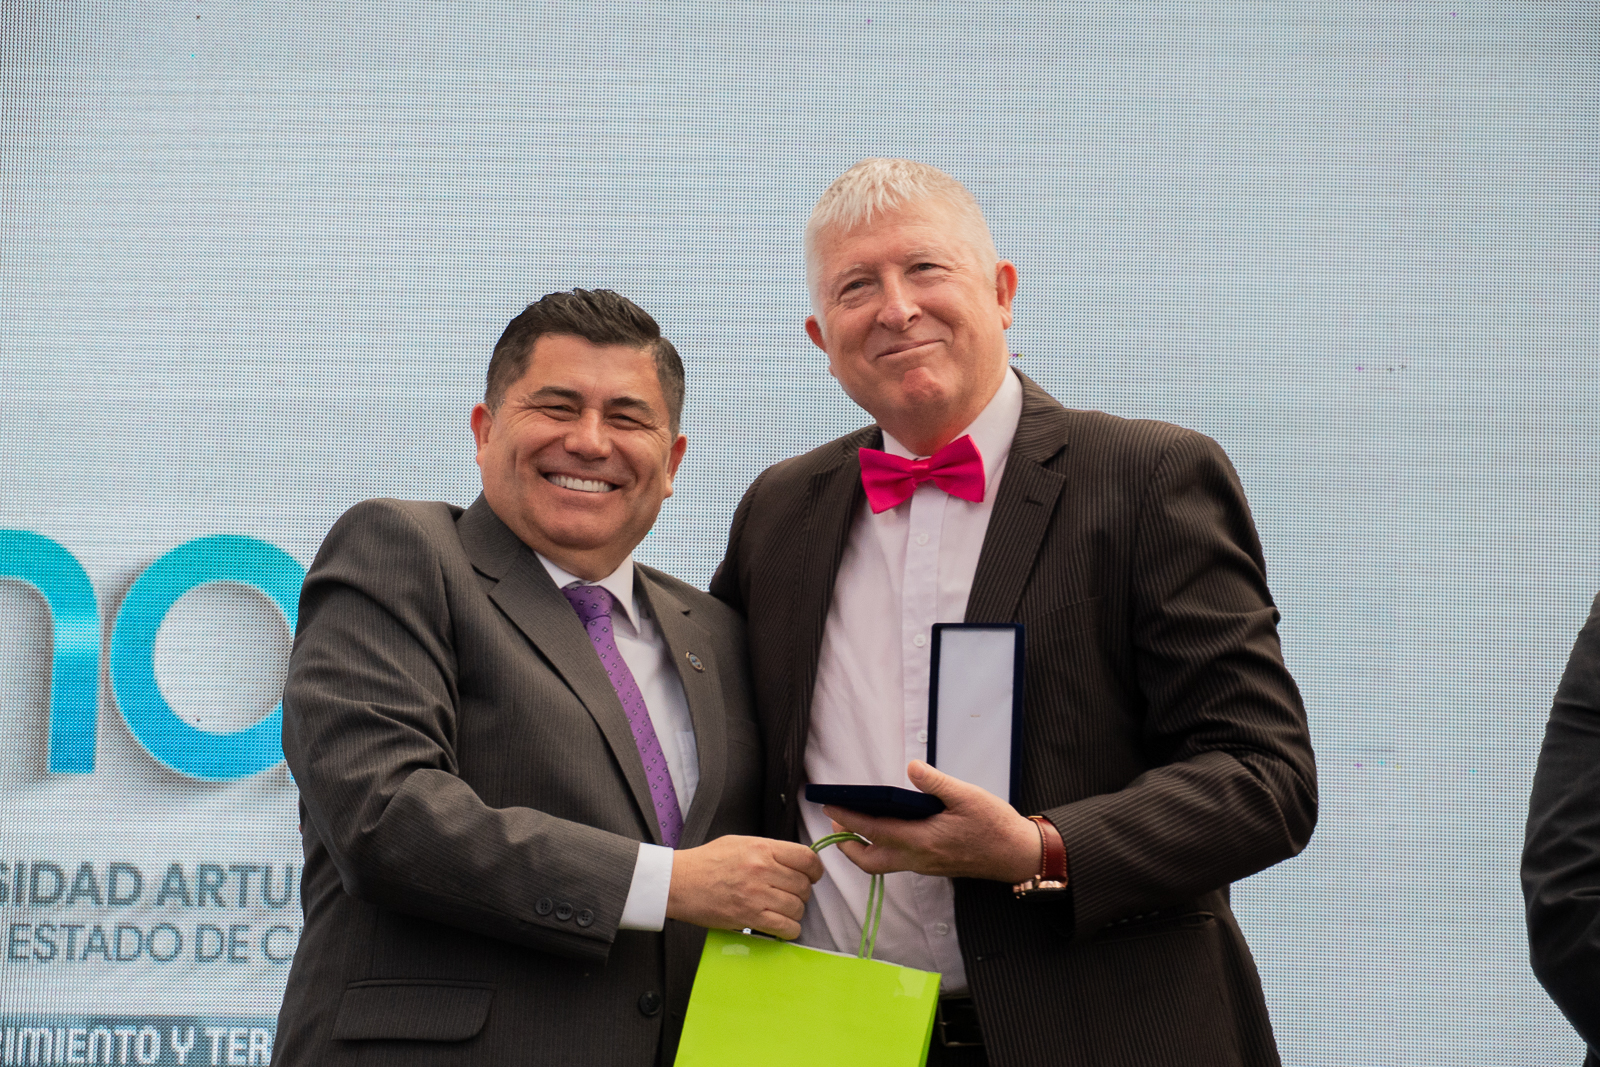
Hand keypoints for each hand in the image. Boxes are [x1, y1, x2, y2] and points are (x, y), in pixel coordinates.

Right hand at [666, 835, 824, 939]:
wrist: (679, 882)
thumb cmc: (705, 863)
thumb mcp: (739, 843)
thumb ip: (767, 849)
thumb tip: (791, 860)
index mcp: (761, 848)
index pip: (806, 858)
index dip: (815, 869)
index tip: (813, 875)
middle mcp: (762, 869)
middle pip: (804, 885)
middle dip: (802, 893)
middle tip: (792, 895)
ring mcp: (756, 894)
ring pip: (797, 907)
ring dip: (795, 912)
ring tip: (783, 910)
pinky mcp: (749, 916)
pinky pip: (785, 927)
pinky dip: (789, 930)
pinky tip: (782, 926)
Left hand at [824, 761, 1043, 881]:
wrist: (1016, 855)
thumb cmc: (994, 825)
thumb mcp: (967, 795)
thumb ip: (936, 783)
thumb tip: (911, 768)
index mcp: (923, 840)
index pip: (874, 831)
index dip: (849, 818)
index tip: (830, 805)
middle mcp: (919, 858)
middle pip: (869, 860)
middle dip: (847, 844)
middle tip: (836, 820)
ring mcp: (924, 865)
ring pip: (882, 864)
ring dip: (862, 848)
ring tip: (854, 824)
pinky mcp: (932, 866)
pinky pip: (897, 862)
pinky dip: (881, 848)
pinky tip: (886, 829)